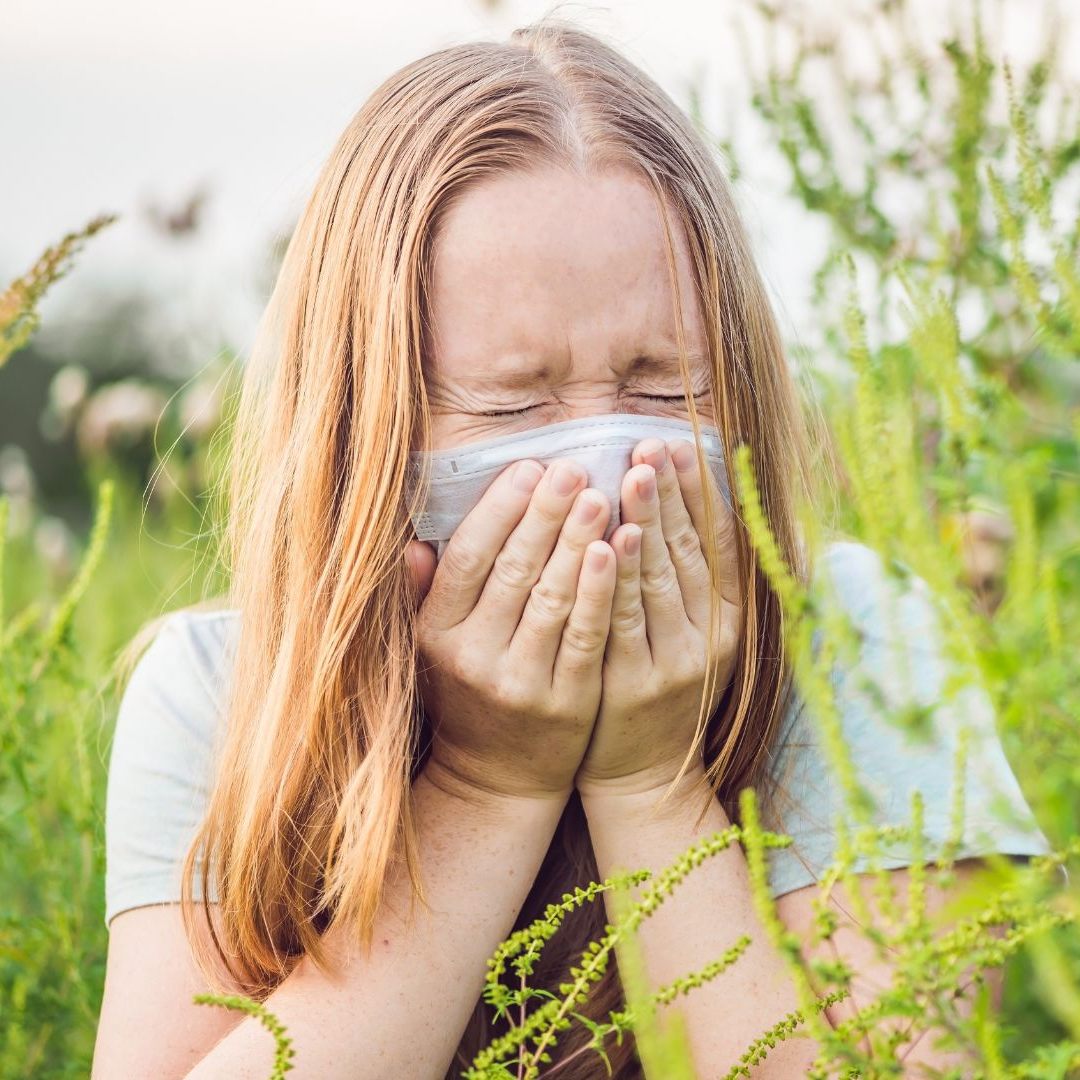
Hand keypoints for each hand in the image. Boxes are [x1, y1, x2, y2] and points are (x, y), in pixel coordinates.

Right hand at [406, 457, 616, 804]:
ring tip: (599, 495)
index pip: (467, 558)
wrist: (496, 779)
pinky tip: (616, 550)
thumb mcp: (430, 649)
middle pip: (513, 570)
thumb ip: (424, 595)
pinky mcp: (567, 702)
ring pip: (552, 598)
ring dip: (576, 542)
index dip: (498, 510)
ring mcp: (520, 681)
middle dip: (544, 514)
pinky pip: (585, 636)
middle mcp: (474, 657)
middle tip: (572, 467)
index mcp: (437, 634)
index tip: (528, 466)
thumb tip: (412, 542)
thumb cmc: (466, 697)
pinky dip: (599, 591)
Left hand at [574, 437, 742, 799]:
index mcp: (730, 622)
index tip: (681, 445)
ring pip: (660, 581)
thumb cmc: (666, 694)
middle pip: (689, 554)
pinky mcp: (632, 686)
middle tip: (651, 444)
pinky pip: (623, 622)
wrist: (644, 777)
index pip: (719, 544)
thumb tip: (694, 503)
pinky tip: (609, 541)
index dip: (701, 493)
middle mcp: (710, 641)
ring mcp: (673, 664)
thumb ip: (699, 582)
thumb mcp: (700, 642)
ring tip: (634, 473)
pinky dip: (619, 580)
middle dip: (671, 494)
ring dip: (648, 523)